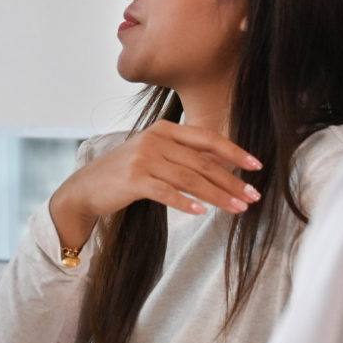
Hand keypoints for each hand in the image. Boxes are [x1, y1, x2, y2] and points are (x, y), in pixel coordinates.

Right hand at [47, 121, 260, 250]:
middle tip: (253, 196)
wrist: (86, 188)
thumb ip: (183, 156)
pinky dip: (187, 203)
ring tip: (237, 209)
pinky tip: (202, 213)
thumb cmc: (125, 174)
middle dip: (232, 181)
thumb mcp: (154, 155)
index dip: (234, 152)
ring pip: (190, 179)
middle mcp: (154, 139)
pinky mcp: (133, 180)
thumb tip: (224, 168)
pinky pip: (167, 193)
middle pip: (203, 162)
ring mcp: (143, 159)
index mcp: (164, 129)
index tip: (256, 166)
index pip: (207, 139)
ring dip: (217, 196)